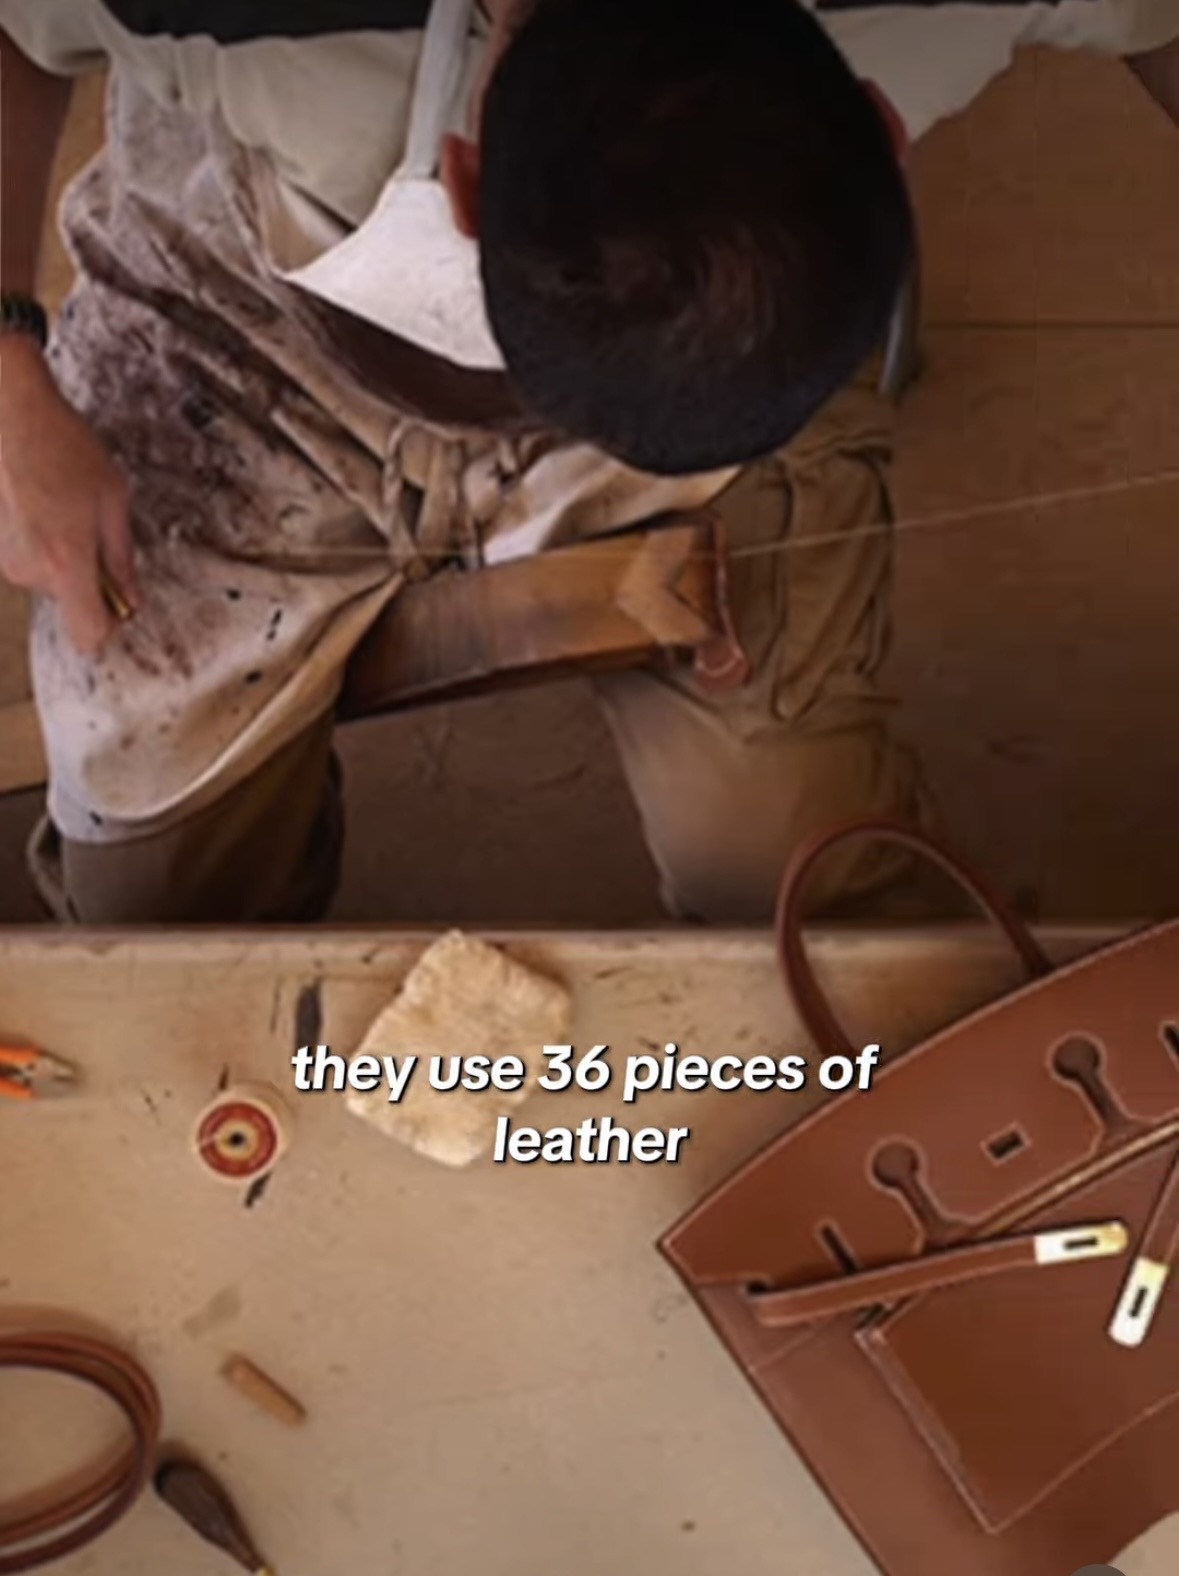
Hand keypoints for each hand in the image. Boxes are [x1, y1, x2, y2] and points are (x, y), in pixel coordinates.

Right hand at [0, 336, 138, 654]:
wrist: (10, 414)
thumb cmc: (63, 449)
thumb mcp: (113, 501)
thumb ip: (121, 559)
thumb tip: (130, 600)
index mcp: (66, 564)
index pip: (88, 635)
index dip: (110, 627)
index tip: (120, 604)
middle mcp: (31, 571)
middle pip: (72, 601)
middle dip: (91, 575)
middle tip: (96, 527)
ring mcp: (8, 559)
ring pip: (52, 578)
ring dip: (67, 554)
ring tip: (68, 507)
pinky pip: (32, 559)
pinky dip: (45, 541)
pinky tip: (47, 504)